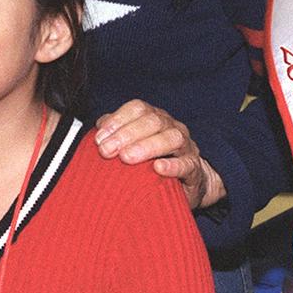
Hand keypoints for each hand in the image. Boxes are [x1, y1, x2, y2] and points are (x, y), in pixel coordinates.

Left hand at [95, 99, 226, 209]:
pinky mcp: (195, 169)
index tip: (99, 138)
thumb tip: (98, 131)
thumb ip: (117, 135)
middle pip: (153, 121)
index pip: (138, 108)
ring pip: (172, 138)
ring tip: (127, 158)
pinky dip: (173, 166)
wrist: (190, 183)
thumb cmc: (155, 162)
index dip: (118, 119)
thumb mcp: (134, 146)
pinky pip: (187, 164)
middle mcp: (172, 127)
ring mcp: (186, 147)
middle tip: (107, 151)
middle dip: (127, 134)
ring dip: (147, 146)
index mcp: (156, 118)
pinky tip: (158, 168)